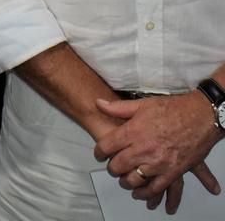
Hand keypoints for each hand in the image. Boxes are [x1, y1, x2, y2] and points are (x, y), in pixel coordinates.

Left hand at [93, 94, 222, 211]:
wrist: (201, 117)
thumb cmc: (172, 109)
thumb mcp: (142, 104)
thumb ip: (118, 108)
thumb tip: (98, 104)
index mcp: (133, 132)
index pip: (106, 147)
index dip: (99, 153)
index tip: (99, 155)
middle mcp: (143, 149)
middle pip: (118, 166)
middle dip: (112, 169)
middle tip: (112, 167)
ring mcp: (158, 163)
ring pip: (134, 180)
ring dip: (126, 182)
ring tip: (124, 179)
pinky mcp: (173, 172)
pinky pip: (156, 188)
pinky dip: (146, 193)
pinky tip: (140, 193)